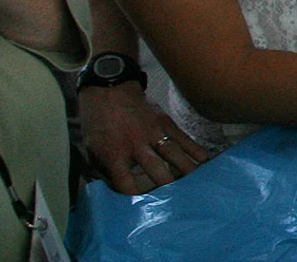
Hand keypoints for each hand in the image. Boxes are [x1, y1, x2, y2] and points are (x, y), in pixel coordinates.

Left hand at [80, 82, 209, 194]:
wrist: (109, 91)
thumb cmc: (98, 123)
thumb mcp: (90, 149)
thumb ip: (102, 170)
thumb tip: (111, 189)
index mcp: (114, 154)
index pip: (126, 182)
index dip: (135, 196)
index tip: (143, 206)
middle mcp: (136, 146)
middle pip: (157, 171)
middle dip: (168, 186)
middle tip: (178, 200)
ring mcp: (153, 133)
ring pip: (175, 155)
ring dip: (187, 171)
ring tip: (199, 185)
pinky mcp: (165, 122)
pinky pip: (184, 139)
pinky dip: (196, 151)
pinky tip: (206, 161)